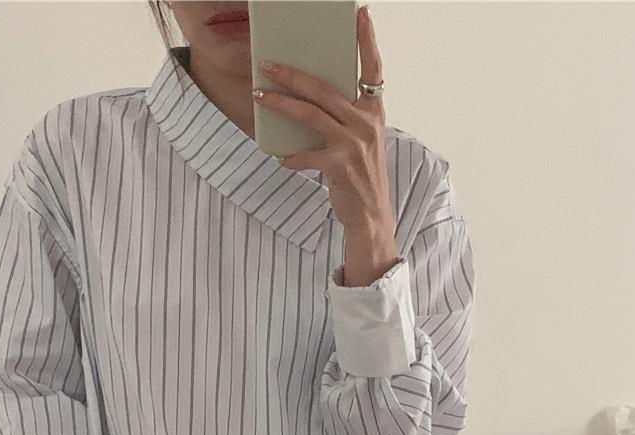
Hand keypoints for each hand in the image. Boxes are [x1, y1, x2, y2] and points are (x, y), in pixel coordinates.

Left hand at [252, 4, 393, 237]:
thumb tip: (310, 99)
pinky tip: (281, 157)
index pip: (373, 69)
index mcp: (374, 112)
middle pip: (325, 89)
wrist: (372, 215)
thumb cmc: (362, 175)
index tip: (360, 14)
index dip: (367, 41)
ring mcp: (353, 144)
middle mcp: (366, 123)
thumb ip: (345, 117)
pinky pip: (307, 155)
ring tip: (259, 95)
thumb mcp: (362, 140)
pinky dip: (291, 157)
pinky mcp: (340, 166)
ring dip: (281, 104)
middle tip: (268, 64)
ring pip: (311, 114)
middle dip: (293, 74)